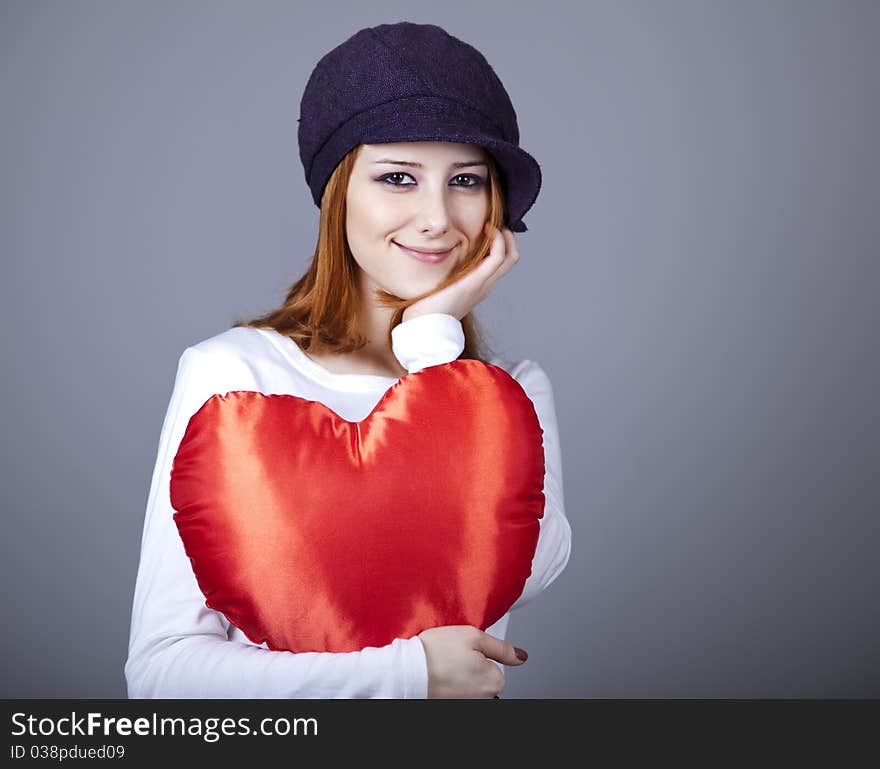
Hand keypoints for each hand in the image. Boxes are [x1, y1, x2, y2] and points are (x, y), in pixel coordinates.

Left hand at [401, 225, 519, 322]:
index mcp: (477, 287)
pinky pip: (498, 256)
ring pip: (510, 256)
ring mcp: (483, 284)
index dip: (499, 244)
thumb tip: (426, 262)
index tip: (486, 228)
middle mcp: (485, 285)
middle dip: (507, 237)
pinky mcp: (477, 281)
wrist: (426, 329)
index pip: (499, 263)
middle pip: (511, 258)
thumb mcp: (435, 288)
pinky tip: (487, 229)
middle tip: (493, 223)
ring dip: (505, 235)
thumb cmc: (425, 311)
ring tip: (491, 224)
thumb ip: (439, 276)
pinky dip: (498, 240)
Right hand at [417, 625, 527, 698]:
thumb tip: (520, 657)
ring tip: (444, 666)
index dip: (479, 655)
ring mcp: (467, 704)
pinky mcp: (451, 705)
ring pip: (470, 688)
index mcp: (494, 681)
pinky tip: (440, 677)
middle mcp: (484, 699)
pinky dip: (451, 687)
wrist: (407, 670)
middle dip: (472, 668)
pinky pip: (458, 694)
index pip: (496, 666)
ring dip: (461, 678)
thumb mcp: (473, 636)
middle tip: (453, 657)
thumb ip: (501, 647)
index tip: (464, 651)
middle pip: (484, 679)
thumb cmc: (436, 652)